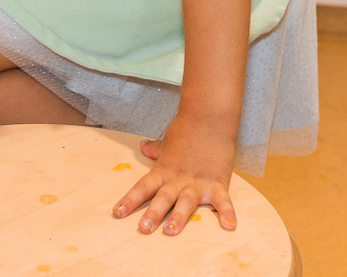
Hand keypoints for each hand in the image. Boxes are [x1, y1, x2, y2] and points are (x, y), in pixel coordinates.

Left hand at [113, 113, 238, 236]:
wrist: (209, 116)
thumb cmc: (186, 128)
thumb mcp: (167, 141)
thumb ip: (155, 149)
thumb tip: (143, 146)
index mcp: (164, 170)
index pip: (143, 187)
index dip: (130, 200)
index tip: (117, 213)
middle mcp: (178, 179)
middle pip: (163, 198)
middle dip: (153, 214)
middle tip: (143, 228)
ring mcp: (198, 182)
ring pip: (186, 202)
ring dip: (178, 217)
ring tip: (171, 231)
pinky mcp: (218, 183)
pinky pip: (222, 201)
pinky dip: (227, 213)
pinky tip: (229, 226)